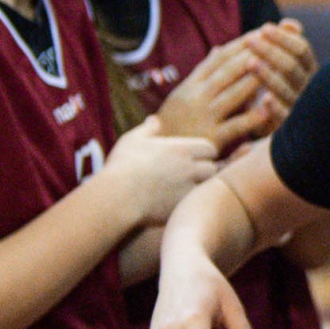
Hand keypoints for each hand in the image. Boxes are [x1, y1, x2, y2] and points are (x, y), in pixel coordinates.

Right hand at [103, 116, 217, 226]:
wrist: (117, 196)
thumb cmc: (122, 165)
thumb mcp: (133, 140)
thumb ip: (148, 129)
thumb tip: (154, 120)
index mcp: (181, 149)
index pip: (209, 148)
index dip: (203, 153)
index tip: (194, 157)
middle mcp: (190, 168)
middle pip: (213, 169)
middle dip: (205, 171)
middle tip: (193, 175)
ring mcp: (188, 190)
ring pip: (207, 189)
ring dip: (200, 188)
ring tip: (186, 190)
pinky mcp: (183, 209)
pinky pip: (195, 206)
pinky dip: (191, 205)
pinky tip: (179, 205)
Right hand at [155, 35, 280, 154]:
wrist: (151, 160)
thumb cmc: (171, 127)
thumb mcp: (182, 96)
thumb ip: (203, 75)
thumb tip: (218, 49)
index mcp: (190, 86)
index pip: (218, 59)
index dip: (240, 44)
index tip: (260, 31)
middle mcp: (195, 98)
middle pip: (226, 71)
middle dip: (251, 53)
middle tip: (274, 40)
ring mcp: (203, 117)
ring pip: (232, 93)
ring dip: (255, 78)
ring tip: (276, 65)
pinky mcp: (210, 140)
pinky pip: (234, 126)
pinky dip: (252, 116)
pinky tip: (269, 106)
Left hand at [236, 21, 315, 134]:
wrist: (280, 131)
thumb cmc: (281, 88)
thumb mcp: (283, 65)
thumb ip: (287, 44)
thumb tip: (289, 23)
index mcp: (308, 70)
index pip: (301, 50)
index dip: (283, 38)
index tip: (264, 28)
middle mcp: (308, 88)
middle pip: (292, 66)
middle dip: (271, 51)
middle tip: (251, 40)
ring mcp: (300, 108)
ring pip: (288, 89)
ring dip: (269, 75)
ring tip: (251, 63)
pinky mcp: (289, 128)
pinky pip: (285, 118)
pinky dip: (276, 108)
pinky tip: (264, 99)